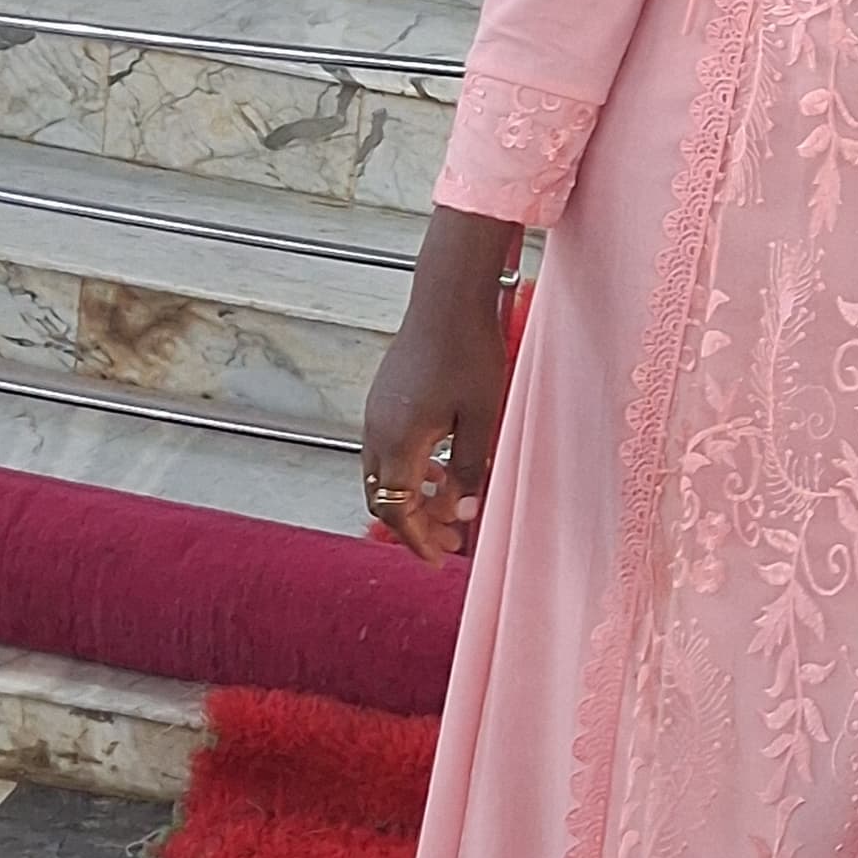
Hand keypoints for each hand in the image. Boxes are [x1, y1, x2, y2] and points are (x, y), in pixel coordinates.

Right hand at [361, 208, 523, 559]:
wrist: (447, 298)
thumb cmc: (469, 353)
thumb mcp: (482, 419)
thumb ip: (469, 470)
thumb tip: (463, 513)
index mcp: (397, 441)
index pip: (396, 511)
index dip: (418, 540)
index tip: (442, 559)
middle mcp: (376, 430)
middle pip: (383, 497)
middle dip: (416, 524)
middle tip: (452, 542)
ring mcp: (375, 412)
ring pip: (383, 474)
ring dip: (413, 497)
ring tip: (453, 506)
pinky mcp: (383, 398)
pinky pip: (387, 449)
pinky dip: (409, 470)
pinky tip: (442, 467)